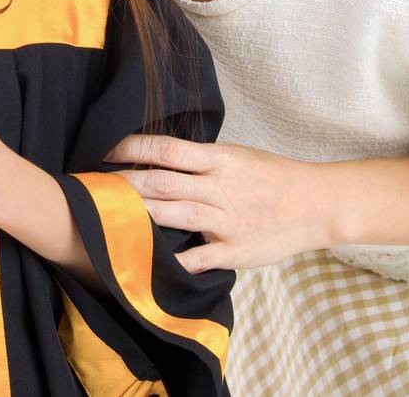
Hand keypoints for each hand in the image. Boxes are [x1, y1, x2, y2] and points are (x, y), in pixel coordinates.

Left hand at [105, 135, 336, 272]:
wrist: (316, 204)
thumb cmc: (271, 176)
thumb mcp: (236, 157)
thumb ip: (198, 160)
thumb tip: (154, 155)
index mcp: (220, 160)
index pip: (167, 150)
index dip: (133, 148)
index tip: (105, 149)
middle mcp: (220, 189)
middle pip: (163, 183)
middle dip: (125, 184)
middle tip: (91, 184)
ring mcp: (227, 222)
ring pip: (174, 216)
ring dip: (139, 214)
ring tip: (107, 213)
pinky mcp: (234, 251)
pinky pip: (198, 258)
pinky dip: (174, 261)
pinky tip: (145, 261)